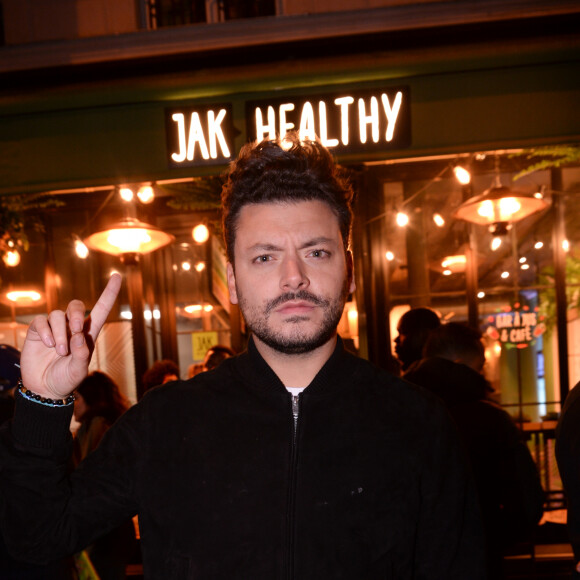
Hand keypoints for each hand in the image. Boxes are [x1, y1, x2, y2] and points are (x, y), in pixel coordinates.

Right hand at [20, 274, 121, 399]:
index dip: (109, 293)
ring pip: (57, 315)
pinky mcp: (37, 332)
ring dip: (60, 332)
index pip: (101, 309)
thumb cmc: (66, 379)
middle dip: (75, 314)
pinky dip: (45, 332)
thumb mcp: (78, 370)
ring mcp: (54, 328)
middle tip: (76, 331)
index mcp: (88, 333)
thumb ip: (81, 354)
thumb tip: (80, 334)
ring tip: (60, 351)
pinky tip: (48, 345)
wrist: (44, 389)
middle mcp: (71, 327)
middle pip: (75, 305)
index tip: (117, 276)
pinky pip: (40, 321)